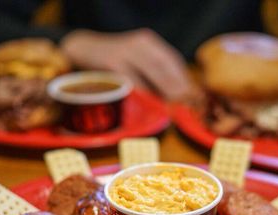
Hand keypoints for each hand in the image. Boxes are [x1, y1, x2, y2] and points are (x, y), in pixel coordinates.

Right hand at [60, 28, 192, 100]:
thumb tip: (176, 98)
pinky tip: (151, 105)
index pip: (173, 62)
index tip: (195, 98)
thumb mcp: (135, 61)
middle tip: (187, 107)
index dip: (185, 80)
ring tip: (174, 108)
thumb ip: (153, 75)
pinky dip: (144, 93)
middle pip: (165, 68)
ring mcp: (125, 51)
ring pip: (152, 73)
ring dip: (164, 92)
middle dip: (178, 88)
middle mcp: (139, 44)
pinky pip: (133, 80)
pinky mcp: (112, 62)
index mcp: (148, 43)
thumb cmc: (112, 62)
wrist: (82, 50)